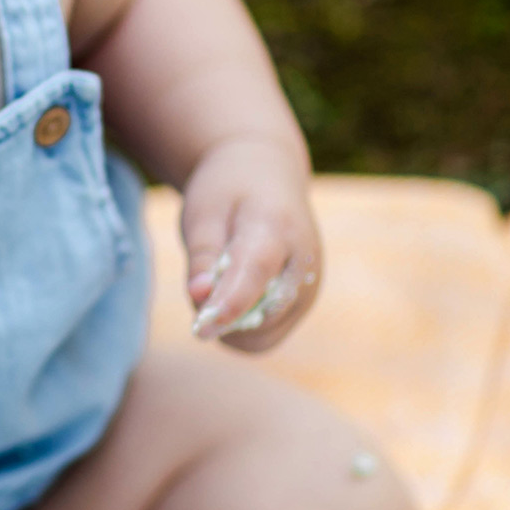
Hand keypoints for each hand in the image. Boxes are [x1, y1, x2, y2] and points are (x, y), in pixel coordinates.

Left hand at [180, 136, 320, 350]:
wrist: (266, 174)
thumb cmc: (228, 192)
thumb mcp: (203, 212)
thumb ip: (202, 256)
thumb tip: (200, 299)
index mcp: (276, 225)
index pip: (255, 273)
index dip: (229, 305)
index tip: (201, 329)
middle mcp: (304, 261)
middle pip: (265, 316)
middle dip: (222, 318)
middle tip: (199, 286)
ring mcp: (310, 284)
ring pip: (265, 335)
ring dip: (231, 327)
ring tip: (215, 286)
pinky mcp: (305, 300)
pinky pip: (268, 335)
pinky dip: (242, 328)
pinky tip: (229, 296)